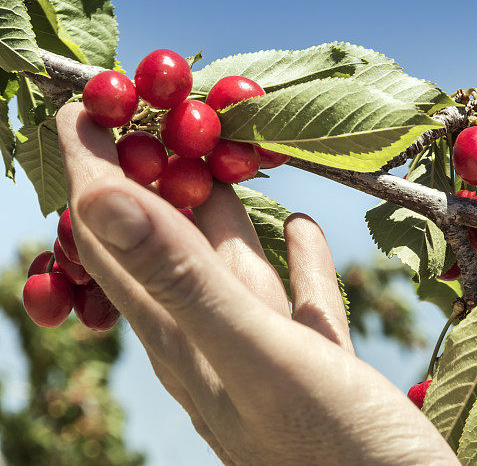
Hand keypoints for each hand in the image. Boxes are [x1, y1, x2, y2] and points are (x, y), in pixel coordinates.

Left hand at [56, 103, 456, 464]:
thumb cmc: (340, 455)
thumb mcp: (257, 360)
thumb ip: (184, 283)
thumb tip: (101, 200)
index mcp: (184, 338)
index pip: (114, 237)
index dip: (91, 167)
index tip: (83, 98)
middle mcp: (215, 342)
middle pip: (168, 241)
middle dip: (155, 172)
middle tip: (157, 105)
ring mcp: (268, 353)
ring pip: (232, 261)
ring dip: (222, 206)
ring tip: (224, 150)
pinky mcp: (318, 362)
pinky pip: (294, 294)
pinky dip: (291, 256)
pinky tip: (298, 225)